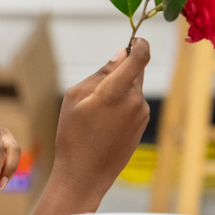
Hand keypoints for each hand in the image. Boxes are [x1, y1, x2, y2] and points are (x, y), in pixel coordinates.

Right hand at [50, 38, 150, 206]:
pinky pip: (133, 105)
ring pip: (133, 89)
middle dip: (120, 71)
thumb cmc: (73, 136)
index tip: (134, 39)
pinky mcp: (141, 126)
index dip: (139, 44)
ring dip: (119, 90)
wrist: (84, 175)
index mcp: (116, 91)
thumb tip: (121, 55)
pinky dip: (121, 106)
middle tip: (96, 88)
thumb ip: (100, 74)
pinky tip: (103, 124)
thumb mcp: (74, 98)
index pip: (140, 56)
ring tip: (95, 113)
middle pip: (135, 72)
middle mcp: (135, 100)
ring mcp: (141, 114)